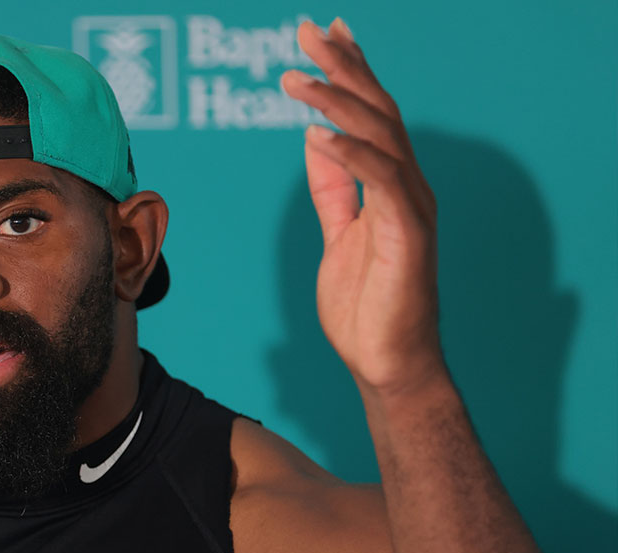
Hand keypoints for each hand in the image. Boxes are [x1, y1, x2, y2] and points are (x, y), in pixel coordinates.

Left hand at [281, 18, 446, 397]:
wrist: (386, 365)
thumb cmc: (366, 306)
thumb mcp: (338, 234)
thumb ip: (333, 188)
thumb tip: (316, 139)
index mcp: (390, 184)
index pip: (370, 115)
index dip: (350, 70)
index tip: (325, 33)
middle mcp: (406, 187)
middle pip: (377, 111)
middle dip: (343, 65)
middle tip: (308, 29)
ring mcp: (412, 209)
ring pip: (380, 136)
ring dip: (337, 101)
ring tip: (294, 76)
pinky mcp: (409, 235)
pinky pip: (381, 183)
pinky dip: (353, 155)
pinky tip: (320, 133)